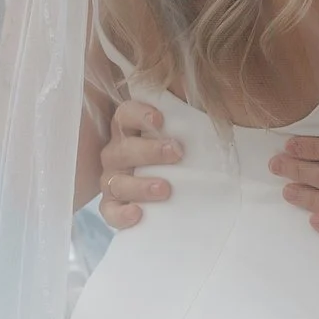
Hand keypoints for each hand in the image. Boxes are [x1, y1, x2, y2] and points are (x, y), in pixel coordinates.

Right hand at [96, 96, 181, 227]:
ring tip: (165, 189)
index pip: (125, 115)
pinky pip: (109, 211)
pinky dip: (121, 214)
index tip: (160, 120)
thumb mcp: (182, 135)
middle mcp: (116, 154)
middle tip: (176, 152)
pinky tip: (138, 214)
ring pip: (116, 182)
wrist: (172, 193)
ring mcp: (112, 181)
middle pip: (123, 148)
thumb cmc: (178, 157)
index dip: (139, 115)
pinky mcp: (113, 207)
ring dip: (140, 185)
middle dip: (149, 150)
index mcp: (129, 131)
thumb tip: (208, 103)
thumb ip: (188, 118)